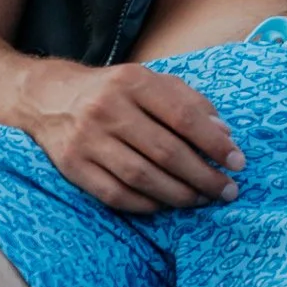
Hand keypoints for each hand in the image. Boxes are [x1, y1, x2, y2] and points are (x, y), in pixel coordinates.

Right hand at [18, 60, 245, 215]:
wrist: (49, 98)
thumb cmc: (113, 90)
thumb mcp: (150, 81)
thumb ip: (189, 102)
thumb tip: (224, 134)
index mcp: (133, 81)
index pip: (183, 116)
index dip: (214, 143)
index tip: (237, 162)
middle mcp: (108, 108)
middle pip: (165, 151)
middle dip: (203, 175)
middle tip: (227, 190)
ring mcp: (87, 140)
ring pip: (142, 177)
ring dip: (179, 194)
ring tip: (202, 200)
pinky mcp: (73, 166)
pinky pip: (116, 195)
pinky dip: (146, 205)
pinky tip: (166, 205)